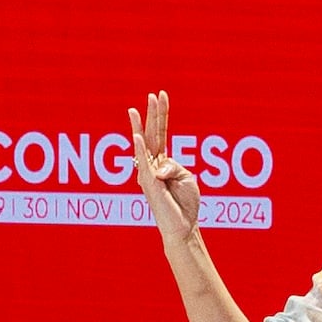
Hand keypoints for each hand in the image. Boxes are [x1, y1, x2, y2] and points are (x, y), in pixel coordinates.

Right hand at [131, 95, 203, 244]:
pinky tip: (137, 136)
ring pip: (144, 145)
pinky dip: (140, 149)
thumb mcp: (186, 178)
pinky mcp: (149, 184)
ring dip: (140, 127)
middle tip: (152, 95)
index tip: (161, 96)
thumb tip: (158, 167)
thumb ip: (173, 166)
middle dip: (152, 114)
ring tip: (135, 110)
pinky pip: (143, 164)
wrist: (183, 226)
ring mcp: (149, 174)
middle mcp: (153, 165)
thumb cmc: (185, 204)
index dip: (162, 114)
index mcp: (163, 162)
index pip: (161, 133)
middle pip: (152, 134)